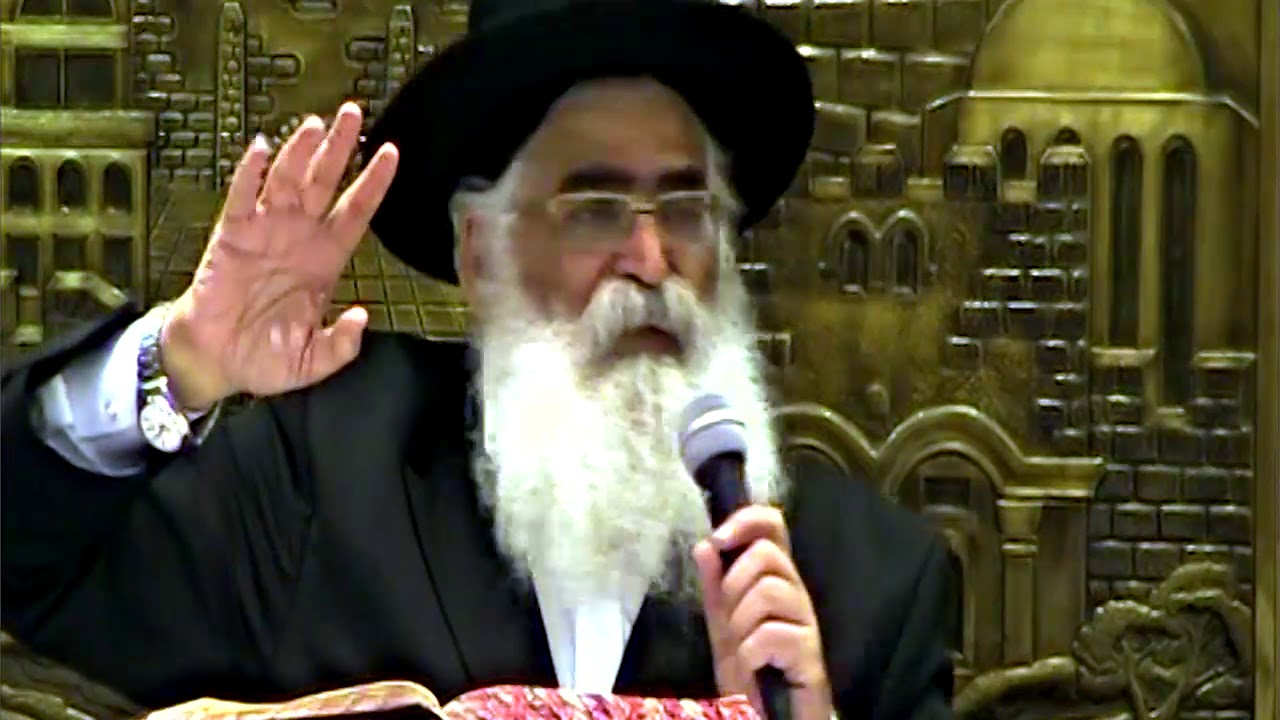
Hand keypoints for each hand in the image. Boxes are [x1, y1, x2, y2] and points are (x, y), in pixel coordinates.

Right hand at [161, 101, 399, 408]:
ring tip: (315, 124)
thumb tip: (361, 316)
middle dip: (339, 147)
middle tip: (353, 112)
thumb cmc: (265, 357)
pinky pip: (243, 197)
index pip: (356, 211)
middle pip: (325, 182)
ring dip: (301, 152)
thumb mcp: (314, 361)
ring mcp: (266, 232)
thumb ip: (341, 343)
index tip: (391, 152)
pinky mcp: (232, 235)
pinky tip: (264, 149)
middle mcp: (299, 237)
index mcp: (326, 260)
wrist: (216, 362)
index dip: (373, 183)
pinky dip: (251, 172)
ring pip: (288, 181)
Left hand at [693, 506, 832, 719]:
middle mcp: (797, 594)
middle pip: (767, 554)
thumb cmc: (752, 671)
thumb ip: (714, 587)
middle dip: (733, 587)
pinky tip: (754, 670)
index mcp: (777, 581)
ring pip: (768, 590)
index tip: (719, 539)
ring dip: (740, 623)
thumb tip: (704, 545)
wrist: (769, 715)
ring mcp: (808, 624)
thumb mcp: (722, 625)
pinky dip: (749, 654)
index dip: (748, 520)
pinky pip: (770, 634)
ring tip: (742, 650)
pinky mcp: (812, 656)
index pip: (774, 527)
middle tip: (731, 624)